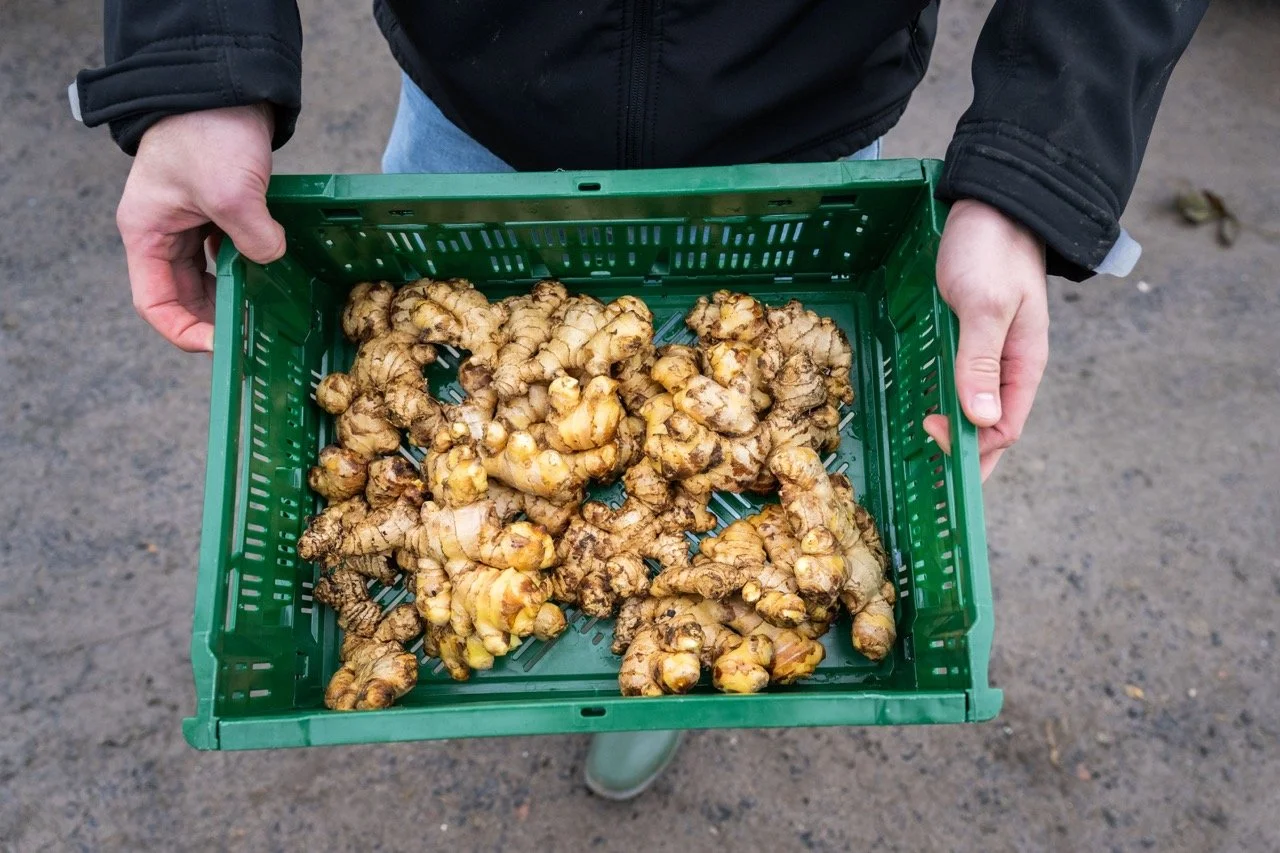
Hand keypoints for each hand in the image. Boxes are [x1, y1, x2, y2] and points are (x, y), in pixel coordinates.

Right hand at [115, 104, 285, 351]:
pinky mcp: (219, 206)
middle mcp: (163, 230)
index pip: (155, 302)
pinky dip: (249, 263)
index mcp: (146, 232)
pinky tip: (275, 273)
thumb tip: (270, 260)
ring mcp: (191, 218)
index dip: (185, 331)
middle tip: (254, 334)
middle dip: (215, 316)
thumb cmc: (209, 130)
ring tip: (266, 309)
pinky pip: (230, 249)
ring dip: (235, 291)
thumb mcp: (230, 192)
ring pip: (209, 273)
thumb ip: (250, 237)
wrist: (226, 81)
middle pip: (184, 293)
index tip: (222, 344)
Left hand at [923, 199, 1048, 480]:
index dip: (969, 445)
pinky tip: (921, 411)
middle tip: (924, 479)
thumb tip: (982, 420)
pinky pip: (958, 384)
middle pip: (990, 430)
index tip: (929, 436)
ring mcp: (989, 356)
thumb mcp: (985, 305)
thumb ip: (980, 360)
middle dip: (962, 457)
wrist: (992, 204)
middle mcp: (1009, 369)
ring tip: (920, 456)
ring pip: (973, 410)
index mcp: (1023, 366)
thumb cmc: (992, 250)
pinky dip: (943, 404)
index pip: (1003, 430)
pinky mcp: (968, 340)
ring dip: (951, 434)